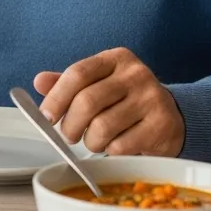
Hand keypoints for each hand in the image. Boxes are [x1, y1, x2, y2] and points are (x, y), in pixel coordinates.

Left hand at [34, 47, 184, 156]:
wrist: (171, 116)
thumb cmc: (124, 100)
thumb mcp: (97, 84)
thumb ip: (67, 83)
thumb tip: (39, 82)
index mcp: (116, 59)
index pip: (78, 73)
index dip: (56, 97)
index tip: (46, 116)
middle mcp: (136, 74)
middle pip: (88, 101)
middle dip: (70, 125)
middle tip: (68, 135)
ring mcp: (152, 99)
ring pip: (103, 127)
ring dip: (90, 141)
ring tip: (94, 140)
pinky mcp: (162, 125)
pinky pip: (121, 145)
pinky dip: (111, 151)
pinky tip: (115, 145)